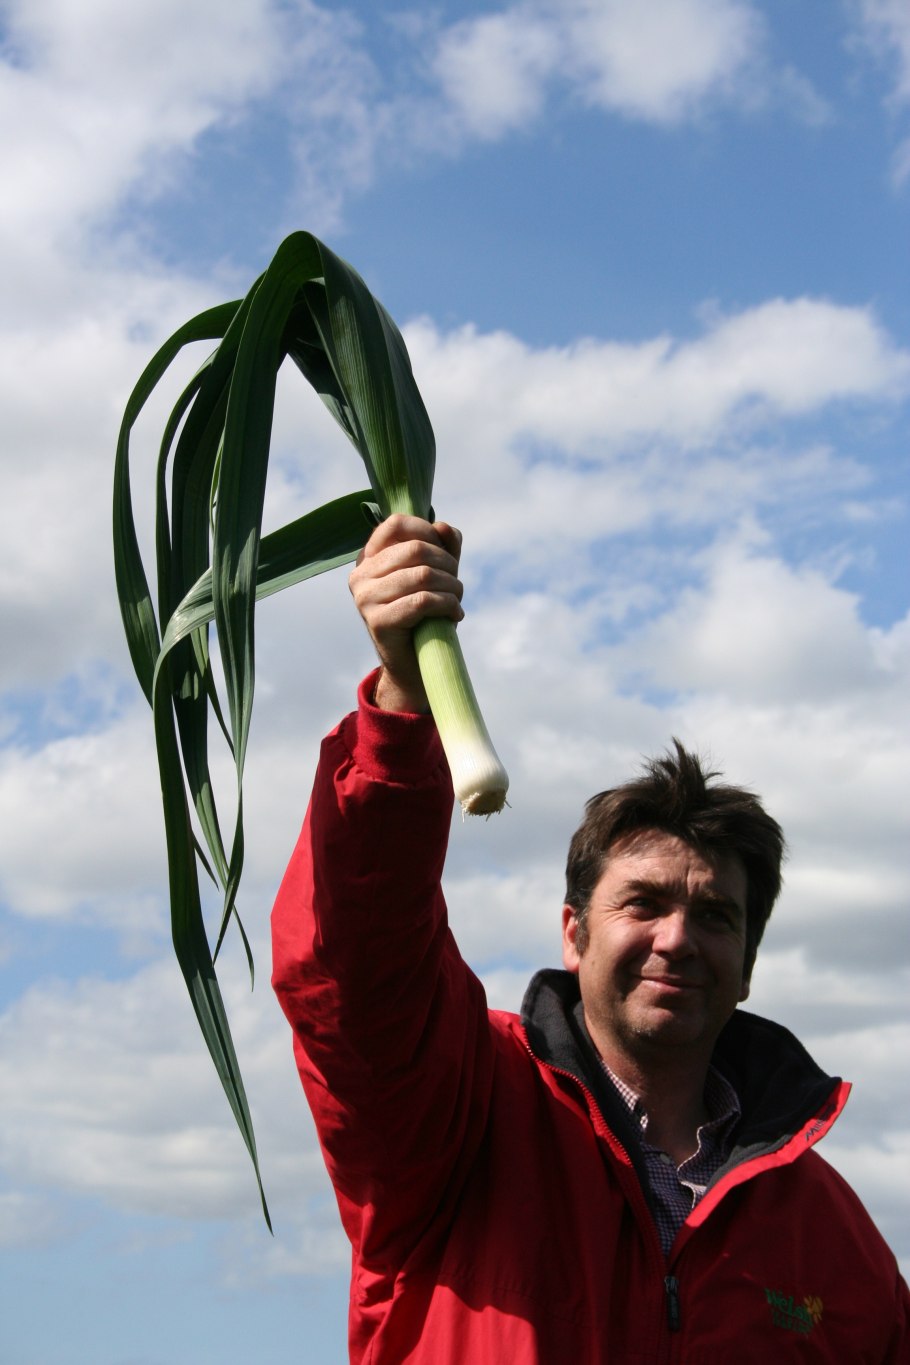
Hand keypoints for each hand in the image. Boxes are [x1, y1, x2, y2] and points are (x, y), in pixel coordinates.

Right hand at [348, 514, 463, 711]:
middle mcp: (360, 575)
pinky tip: (455, 614)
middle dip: (448, 564)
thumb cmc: (425, 613)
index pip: (397, 523)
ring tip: (457, 600)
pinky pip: (423, 601)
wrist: (413, 663)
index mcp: (368, 557)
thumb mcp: (436, 572)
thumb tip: (443, 526)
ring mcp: (365, 598)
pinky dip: (448, 605)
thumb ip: (442, 545)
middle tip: (457, 584)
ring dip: (452, 587)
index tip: (444, 554)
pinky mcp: (377, 621)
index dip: (427, 531)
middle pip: (416, 549)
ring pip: (423, 575)